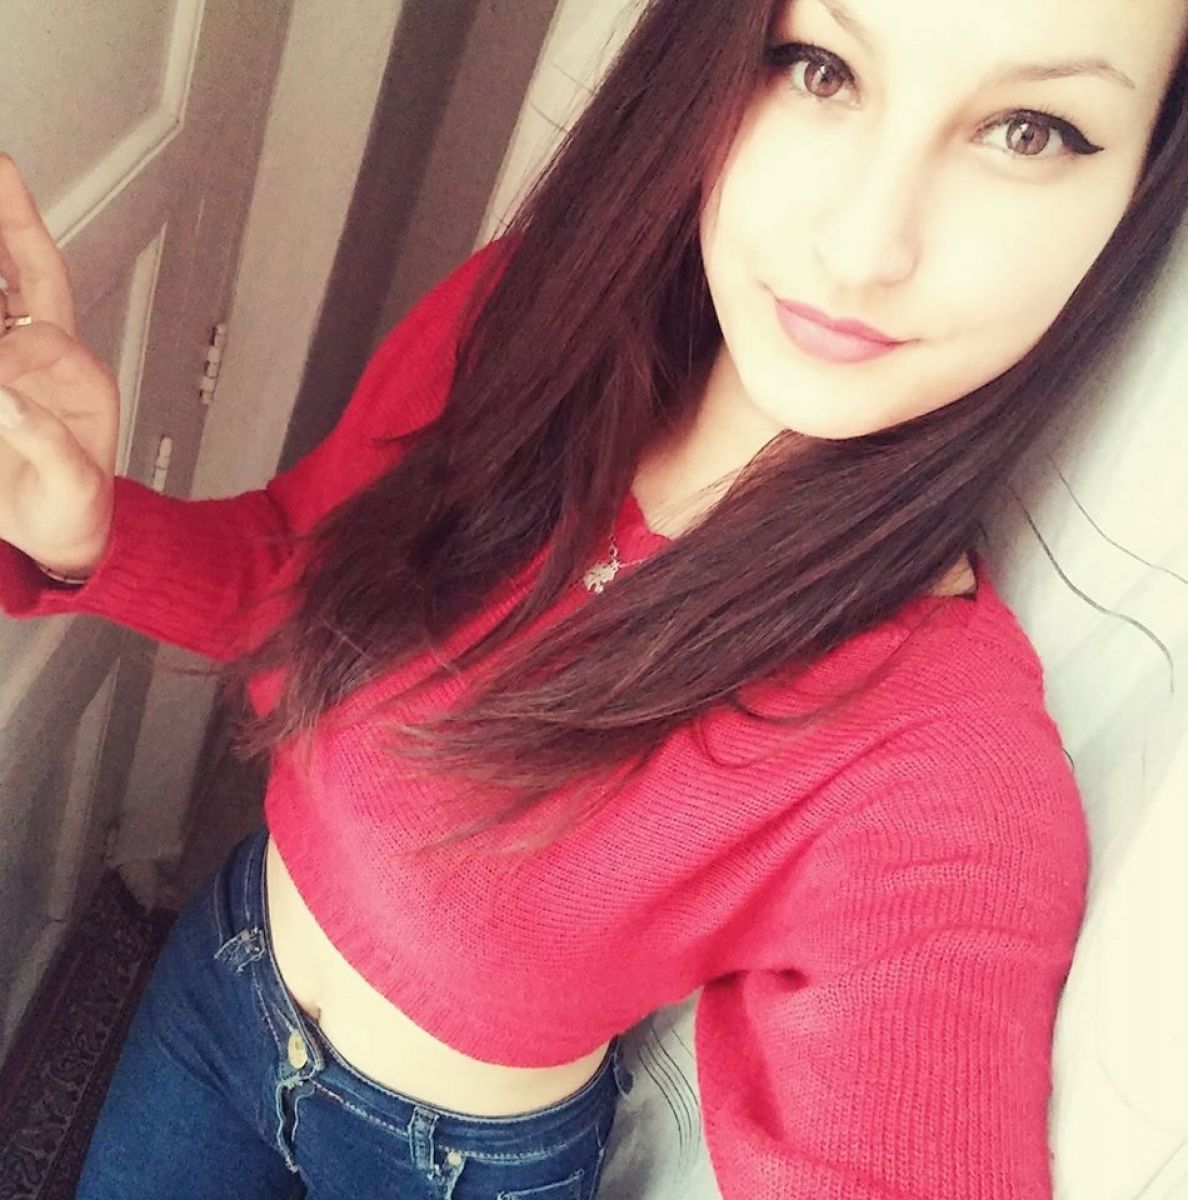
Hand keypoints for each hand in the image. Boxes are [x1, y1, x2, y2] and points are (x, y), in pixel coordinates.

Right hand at [0, 153, 119, 576]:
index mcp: (75, 375)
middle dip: (1, 224)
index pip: (41, 301)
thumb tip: (4, 401)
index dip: (16, 253)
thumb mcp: (74, 486)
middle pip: (16, 274)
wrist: (60, 540)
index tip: (0, 207)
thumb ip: (44, 443)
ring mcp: (8, 364)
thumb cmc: (76, 510)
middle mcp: (40, 357)